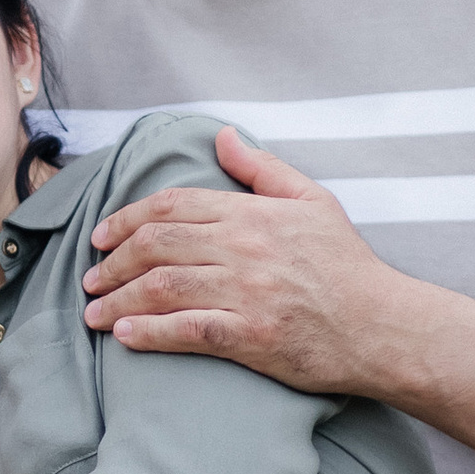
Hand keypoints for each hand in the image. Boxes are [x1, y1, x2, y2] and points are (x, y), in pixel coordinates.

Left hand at [82, 128, 407, 391]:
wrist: (384, 326)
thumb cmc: (347, 265)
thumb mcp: (312, 201)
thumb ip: (262, 168)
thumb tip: (221, 136)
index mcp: (252, 214)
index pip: (172, 206)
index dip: (127, 218)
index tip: (102, 236)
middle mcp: (243, 249)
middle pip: (157, 245)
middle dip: (113, 261)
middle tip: (90, 276)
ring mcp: (246, 293)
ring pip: (162, 288)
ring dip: (118, 300)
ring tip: (94, 312)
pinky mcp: (252, 337)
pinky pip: (187, 331)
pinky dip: (149, 333)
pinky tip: (125, 337)